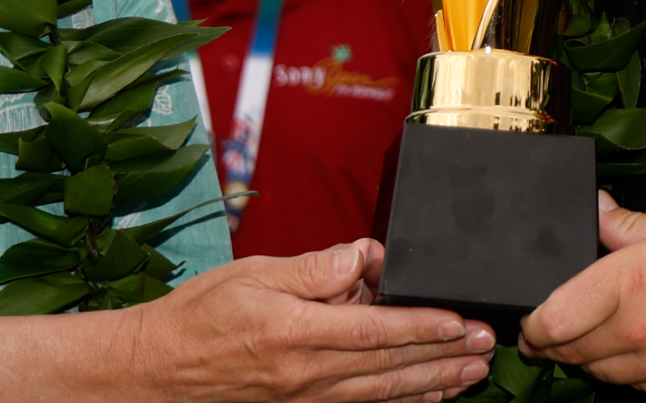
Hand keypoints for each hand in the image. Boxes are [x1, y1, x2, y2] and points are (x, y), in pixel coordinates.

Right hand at [127, 239, 494, 402]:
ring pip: (385, 391)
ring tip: (474, 372)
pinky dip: (403, 400)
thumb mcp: (251, 274)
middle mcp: (307, 372)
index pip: (373, 330)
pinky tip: (431, 395)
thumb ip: (313, 267)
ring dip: (435, 381)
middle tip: (487, 344)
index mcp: (294, 331)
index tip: (458, 320)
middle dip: (445, 355)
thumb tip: (362, 256)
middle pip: (390, 364)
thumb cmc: (199, 317)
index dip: (422, 326)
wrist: (158, 371)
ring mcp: (307, 396)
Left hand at [518, 195, 645, 398]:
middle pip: (572, 354)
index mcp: (632, 282)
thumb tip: (594, 210)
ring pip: (604, 375)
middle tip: (551, 333)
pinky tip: (641, 351)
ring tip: (596, 337)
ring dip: (592, 359)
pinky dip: (631, 374)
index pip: (554, 320)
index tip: (528, 324)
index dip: (532, 326)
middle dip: (555, 344)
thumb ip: (624, 225)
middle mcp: (643, 333)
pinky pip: (643, 390)